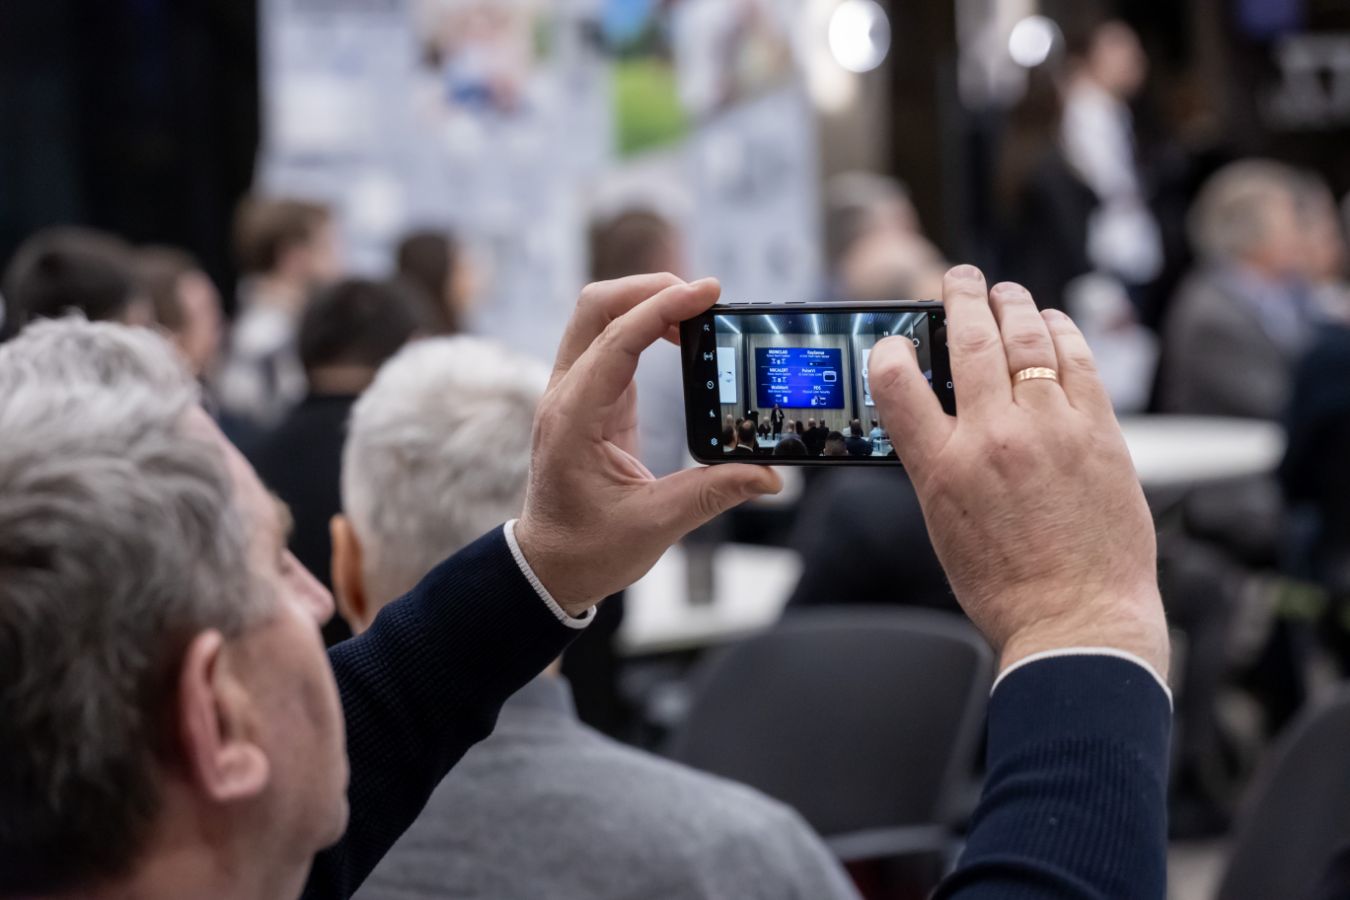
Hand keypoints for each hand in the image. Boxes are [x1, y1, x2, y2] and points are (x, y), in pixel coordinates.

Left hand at [514, 274, 781, 613]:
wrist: (550, 567)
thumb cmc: (589, 549)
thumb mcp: (654, 525)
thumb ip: (711, 493)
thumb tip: (770, 475)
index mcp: (573, 420)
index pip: (616, 340)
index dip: (662, 308)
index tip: (708, 291)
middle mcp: (566, 396)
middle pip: (597, 307)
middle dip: (650, 289)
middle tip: (705, 297)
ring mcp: (574, 393)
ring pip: (602, 318)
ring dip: (648, 304)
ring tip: (700, 317)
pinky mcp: (590, 399)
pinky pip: (614, 344)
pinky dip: (648, 329)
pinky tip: (685, 340)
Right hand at [869, 266, 1168, 676]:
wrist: (1079, 621)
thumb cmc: (1008, 588)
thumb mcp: (945, 525)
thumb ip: (938, 463)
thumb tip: (942, 419)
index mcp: (942, 468)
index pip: (896, 383)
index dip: (889, 351)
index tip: (893, 343)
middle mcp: (994, 438)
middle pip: (970, 339)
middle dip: (960, 296)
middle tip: (958, 280)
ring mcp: (1052, 429)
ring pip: (1028, 338)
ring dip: (1013, 304)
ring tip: (1006, 292)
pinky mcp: (1100, 432)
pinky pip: (1078, 361)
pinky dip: (1062, 332)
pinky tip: (1054, 324)